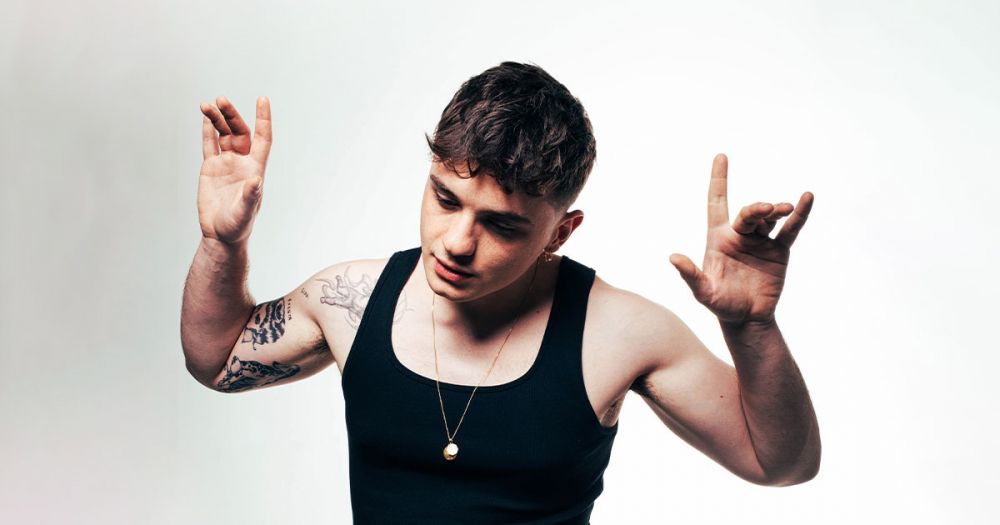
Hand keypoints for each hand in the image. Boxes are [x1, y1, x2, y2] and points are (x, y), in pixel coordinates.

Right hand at [197, 96, 272, 244]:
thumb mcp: (245, 212)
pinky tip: (205, 117)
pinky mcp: (211, 168)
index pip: (262, 138)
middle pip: (240, 131)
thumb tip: (256, 180)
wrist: (220, 234)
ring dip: (216, 119)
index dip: (263, 119)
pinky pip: (210, 144)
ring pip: (223, 134)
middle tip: (220, 100)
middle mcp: (242, 162)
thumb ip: (250, 195)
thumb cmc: (238, 225)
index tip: (262, 99)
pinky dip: (208, 130)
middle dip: (231, 115)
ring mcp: (226, 163)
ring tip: (207, 105)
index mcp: (255, 168)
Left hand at [669, 154, 813, 325]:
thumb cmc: (720, 304)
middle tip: (766, 210)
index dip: (719, 179)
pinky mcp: (779, 251)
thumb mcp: (703, 292)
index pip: (717, 201)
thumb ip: (690, 275)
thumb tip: (673, 257)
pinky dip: (799, 215)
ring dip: (777, 211)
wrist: (747, 319)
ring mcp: (761, 241)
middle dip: (757, 208)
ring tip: (784, 208)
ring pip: (770, 218)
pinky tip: (806, 200)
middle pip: (748, 212)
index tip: (721, 156)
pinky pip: (791, 230)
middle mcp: (740, 234)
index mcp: (718, 237)